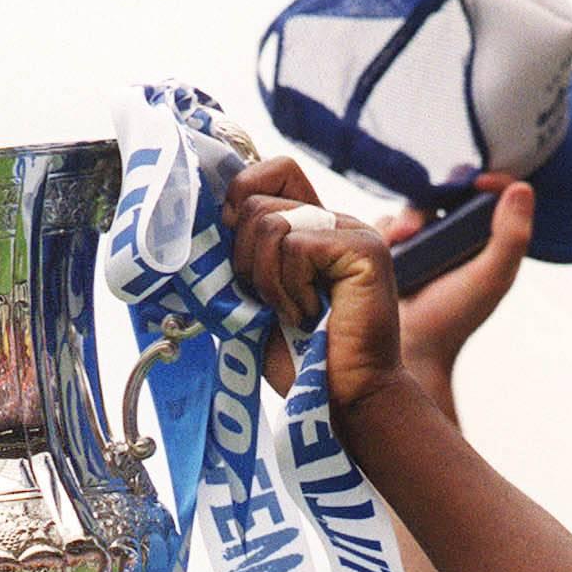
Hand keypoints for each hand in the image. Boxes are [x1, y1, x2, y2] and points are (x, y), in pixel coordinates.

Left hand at [224, 158, 402, 416]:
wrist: (341, 400)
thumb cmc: (300, 360)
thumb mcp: (255, 299)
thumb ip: (241, 257)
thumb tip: (207, 221)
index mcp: (310, 227)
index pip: (272, 171)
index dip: (240, 197)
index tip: (233, 248)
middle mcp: (334, 220)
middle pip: (257, 201)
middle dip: (246, 261)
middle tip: (272, 302)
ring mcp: (353, 230)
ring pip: (271, 224)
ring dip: (268, 281)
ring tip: (295, 312)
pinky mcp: (364, 248)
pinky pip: (296, 247)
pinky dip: (289, 290)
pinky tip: (311, 314)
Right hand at [381, 178, 534, 389]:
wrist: (411, 349)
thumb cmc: (455, 318)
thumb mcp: (492, 279)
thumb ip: (512, 238)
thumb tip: (521, 189)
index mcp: (487, 238)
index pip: (495, 193)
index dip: (490, 180)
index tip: (479, 182)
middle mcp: (456, 235)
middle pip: (449, 192)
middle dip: (436, 197)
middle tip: (426, 219)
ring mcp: (424, 242)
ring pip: (416, 206)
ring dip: (406, 218)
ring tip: (401, 240)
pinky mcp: (396, 250)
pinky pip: (388, 224)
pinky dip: (387, 231)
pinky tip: (388, 248)